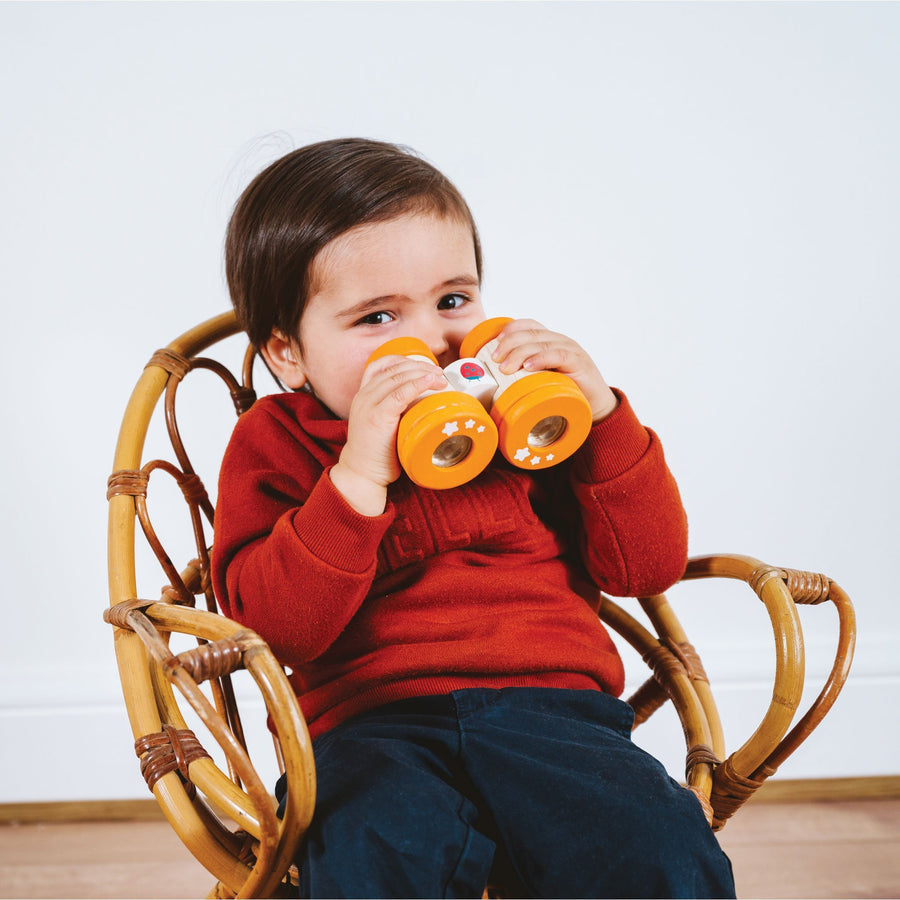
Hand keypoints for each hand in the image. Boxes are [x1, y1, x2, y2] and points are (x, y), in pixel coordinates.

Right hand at [330, 354, 447, 514]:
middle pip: (392, 369)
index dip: (403, 361)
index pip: (381, 365)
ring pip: (397, 377)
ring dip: (422, 373)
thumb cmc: (377, 453)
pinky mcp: (376, 417)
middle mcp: (363, 396)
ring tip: (440, 378)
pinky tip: (430, 382)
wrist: (361, 473)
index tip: (423, 365)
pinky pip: (399, 393)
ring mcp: (368, 405)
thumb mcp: (381, 424)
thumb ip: (394, 410)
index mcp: (363, 395)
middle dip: (419, 366)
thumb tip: (423, 403)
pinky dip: (417, 384)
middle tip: (438, 372)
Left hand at [489, 319, 617, 421]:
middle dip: (509, 343)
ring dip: (520, 353)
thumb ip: (522, 376)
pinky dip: (542, 359)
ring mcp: (571, 350)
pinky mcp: (580, 364)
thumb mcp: (540, 380)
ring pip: (542, 343)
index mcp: (550, 341)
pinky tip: (529, 366)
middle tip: (495, 359)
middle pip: (531, 333)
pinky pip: (559, 356)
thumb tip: (491, 385)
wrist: (596, 407)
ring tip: (506, 367)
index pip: (529, 325)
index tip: (495, 341)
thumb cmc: (564, 394)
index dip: (511, 329)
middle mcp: (560, 341)